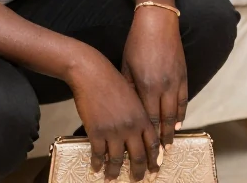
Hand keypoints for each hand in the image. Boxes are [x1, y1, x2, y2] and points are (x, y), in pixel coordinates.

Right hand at [67, 47, 159, 181]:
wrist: (92, 74)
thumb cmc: (112, 81)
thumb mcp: (133, 97)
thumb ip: (138, 115)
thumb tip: (139, 132)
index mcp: (142, 117)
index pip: (153, 145)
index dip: (154, 160)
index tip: (154, 170)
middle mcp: (131, 127)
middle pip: (138, 157)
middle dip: (138, 172)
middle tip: (137, 180)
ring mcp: (114, 131)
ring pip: (117, 160)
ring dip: (115, 173)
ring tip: (112, 180)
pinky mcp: (96, 132)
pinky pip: (98, 154)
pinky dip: (97, 164)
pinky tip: (96, 168)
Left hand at [122, 7, 187, 149]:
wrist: (157, 22)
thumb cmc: (136, 43)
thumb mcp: (126, 65)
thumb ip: (128, 88)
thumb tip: (129, 108)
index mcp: (146, 85)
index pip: (148, 118)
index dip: (149, 135)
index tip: (147, 148)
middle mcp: (163, 86)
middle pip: (164, 120)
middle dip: (162, 138)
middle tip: (160, 154)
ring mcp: (176, 81)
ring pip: (176, 112)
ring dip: (172, 129)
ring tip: (169, 143)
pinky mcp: (183, 75)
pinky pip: (184, 99)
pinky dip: (181, 113)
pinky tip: (178, 123)